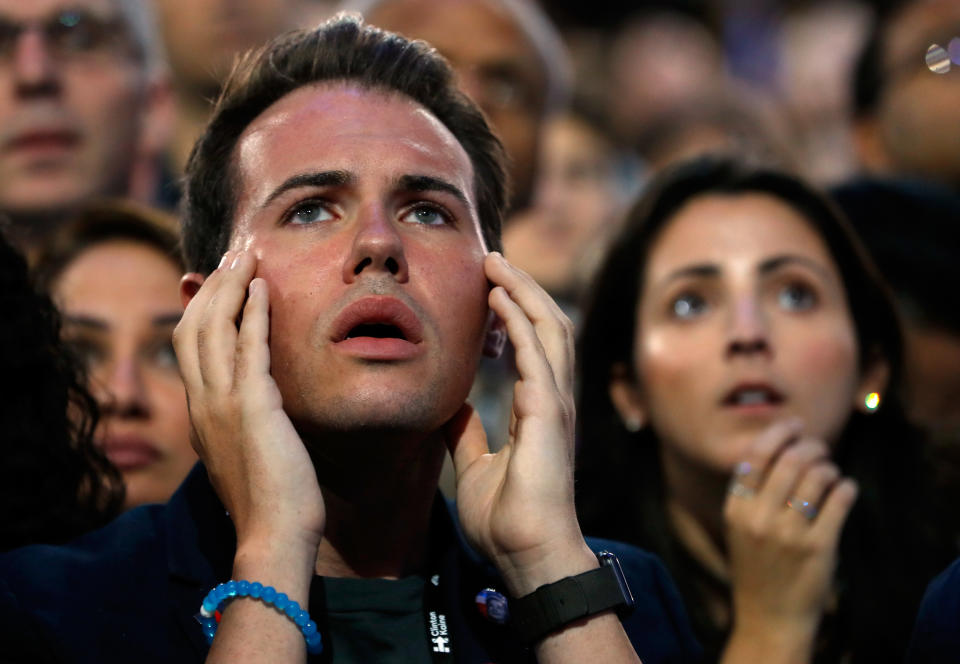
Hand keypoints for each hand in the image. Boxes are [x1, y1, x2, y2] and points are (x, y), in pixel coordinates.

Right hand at [174, 250, 324, 556]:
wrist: (272, 535)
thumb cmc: (269, 503)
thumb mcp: (245, 456)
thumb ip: (241, 428)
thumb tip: (250, 415)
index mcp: (201, 414)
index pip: (190, 346)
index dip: (202, 307)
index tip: (218, 281)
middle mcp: (203, 403)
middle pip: (195, 326)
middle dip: (213, 284)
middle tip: (234, 254)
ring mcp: (223, 403)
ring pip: (215, 327)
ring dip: (231, 285)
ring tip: (247, 255)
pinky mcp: (252, 406)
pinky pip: (249, 346)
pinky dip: (253, 312)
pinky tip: (263, 287)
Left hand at [446, 253, 595, 595]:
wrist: (529, 556)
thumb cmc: (509, 520)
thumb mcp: (475, 466)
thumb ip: (466, 433)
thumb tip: (449, 405)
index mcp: (537, 410)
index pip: (531, 346)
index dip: (514, 312)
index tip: (488, 288)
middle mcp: (552, 400)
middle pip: (546, 325)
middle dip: (522, 288)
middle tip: (492, 260)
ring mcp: (555, 404)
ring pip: (548, 329)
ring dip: (522, 292)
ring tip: (496, 264)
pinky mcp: (548, 414)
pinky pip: (534, 354)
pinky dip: (517, 321)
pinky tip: (497, 298)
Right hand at [723, 419, 857, 651]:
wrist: (770, 617)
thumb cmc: (757, 566)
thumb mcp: (739, 528)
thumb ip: (751, 492)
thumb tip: (779, 446)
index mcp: (736, 509)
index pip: (756, 456)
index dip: (779, 433)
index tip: (795, 425)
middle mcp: (759, 519)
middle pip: (790, 459)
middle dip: (811, 445)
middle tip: (820, 447)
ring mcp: (789, 534)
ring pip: (817, 475)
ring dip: (829, 466)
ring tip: (831, 472)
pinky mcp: (819, 548)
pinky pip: (839, 499)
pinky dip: (846, 487)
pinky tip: (845, 489)